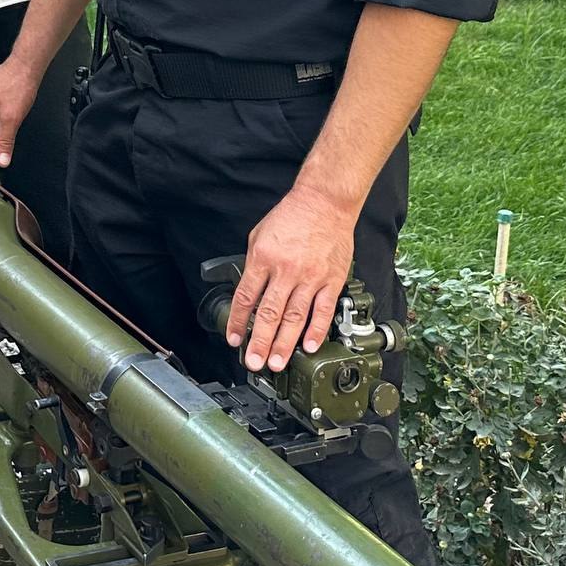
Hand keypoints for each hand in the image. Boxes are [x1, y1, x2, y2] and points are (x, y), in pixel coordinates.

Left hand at [226, 188, 356, 372]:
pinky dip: (316, 331)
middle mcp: (286, 270)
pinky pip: (323, 311)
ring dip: (285, 344)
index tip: (234, 339)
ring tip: (277, 363)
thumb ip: (254, 265)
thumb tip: (249, 293)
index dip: (238, 322)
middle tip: (254, 362)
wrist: (324, 202)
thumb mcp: (259, 235)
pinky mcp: (331, 280)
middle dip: (260, 342)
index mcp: (263, 258)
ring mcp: (310, 277)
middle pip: (269, 314)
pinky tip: (310, 346)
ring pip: (295, 318)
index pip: (246, 297)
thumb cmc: (292, 216)